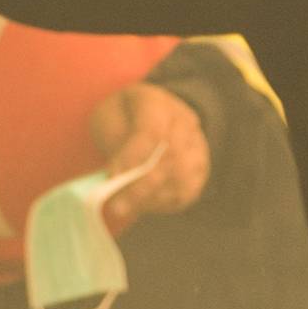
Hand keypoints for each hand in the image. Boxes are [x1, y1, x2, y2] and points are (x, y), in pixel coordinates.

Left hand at [90, 82, 210, 231]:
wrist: (149, 115)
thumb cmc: (121, 118)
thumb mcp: (107, 118)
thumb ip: (114, 142)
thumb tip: (117, 177)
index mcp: (157, 101)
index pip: (153, 130)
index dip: (133, 156)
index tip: (111, 177)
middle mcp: (184, 121)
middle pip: (171, 157)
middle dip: (142, 187)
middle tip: (117, 207)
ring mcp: (197, 144)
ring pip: (184, 177)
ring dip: (153, 198)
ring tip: (127, 207)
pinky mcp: (200, 167)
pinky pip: (188, 191)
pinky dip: (165, 203)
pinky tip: (144, 205)